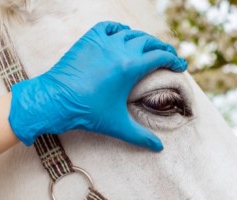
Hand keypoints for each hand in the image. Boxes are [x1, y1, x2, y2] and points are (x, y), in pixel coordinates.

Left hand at [8, 21, 186, 150]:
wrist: (55, 100)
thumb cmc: (86, 113)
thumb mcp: (117, 125)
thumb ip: (140, 136)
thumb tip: (159, 148)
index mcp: (130, 66)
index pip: (160, 56)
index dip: (174, 59)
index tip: (180, 65)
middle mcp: (119, 49)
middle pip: (149, 41)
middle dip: (162, 48)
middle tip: (168, 55)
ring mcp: (103, 42)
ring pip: (131, 33)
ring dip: (143, 39)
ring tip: (148, 48)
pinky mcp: (88, 40)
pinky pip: (110, 27)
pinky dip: (120, 29)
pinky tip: (124, 35)